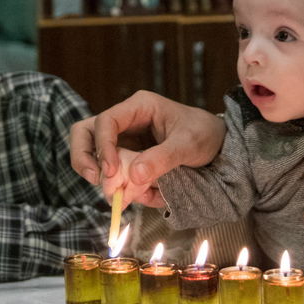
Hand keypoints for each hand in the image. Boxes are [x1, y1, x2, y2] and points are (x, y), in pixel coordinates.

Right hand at [69, 91, 226, 207]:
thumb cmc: (205, 134)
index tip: (110, 172)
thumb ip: (163, 158)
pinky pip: (115, 176)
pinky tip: (148, 196)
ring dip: (104, 178)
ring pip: (94, 157)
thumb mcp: (189, 144)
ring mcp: (125, 141)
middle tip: (97, 181)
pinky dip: (124, 190)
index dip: (102, 146)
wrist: (219, 146)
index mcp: (138, 107)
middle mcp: (126, 122)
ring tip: (124, 195)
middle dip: (84, 158)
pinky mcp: (129, 161)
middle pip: (86, 133)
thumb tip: (135, 177)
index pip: (106, 121)